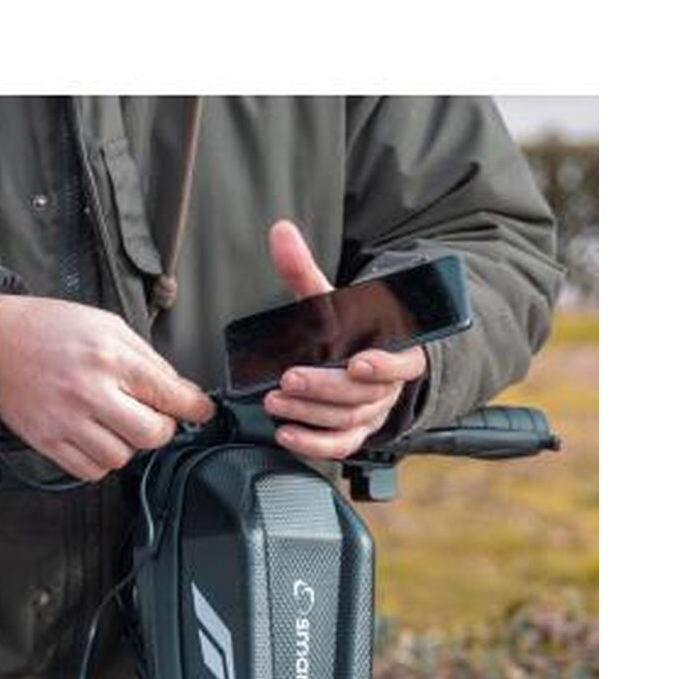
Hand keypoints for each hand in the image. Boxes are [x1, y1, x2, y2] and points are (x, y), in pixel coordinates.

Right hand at [0, 295, 213, 480]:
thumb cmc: (50, 330)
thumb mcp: (107, 325)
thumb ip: (146, 358)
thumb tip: (179, 390)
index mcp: (109, 358)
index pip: (170, 394)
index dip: (195, 407)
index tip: (201, 411)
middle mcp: (89, 392)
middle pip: (151, 435)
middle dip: (161, 428)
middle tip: (154, 417)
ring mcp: (67, 421)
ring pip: (122, 458)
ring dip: (127, 445)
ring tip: (116, 424)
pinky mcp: (48, 442)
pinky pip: (90, 471)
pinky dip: (101, 460)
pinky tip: (96, 437)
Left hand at [262, 220, 426, 460]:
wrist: (357, 361)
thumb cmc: (346, 330)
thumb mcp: (328, 301)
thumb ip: (304, 271)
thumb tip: (280, 232)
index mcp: (395, 349)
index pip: (404, 363)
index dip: (384, 365)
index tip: (357, 363)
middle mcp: (387, 385)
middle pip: (362, 394)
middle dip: (323, 387)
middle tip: (289, 379)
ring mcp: (371, 412)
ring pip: (348, 419)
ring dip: (309, 412)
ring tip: (275, 401)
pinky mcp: (354, 433)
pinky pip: (339, 446)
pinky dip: (312, 444)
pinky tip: (287, 434)